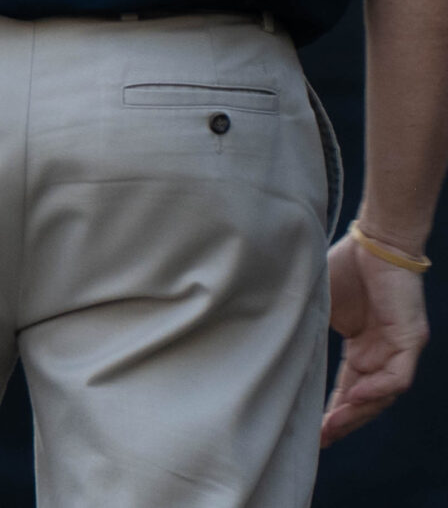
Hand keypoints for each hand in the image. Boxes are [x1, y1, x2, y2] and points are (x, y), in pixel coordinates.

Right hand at [323, 233, 431, 443]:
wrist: (373, 241)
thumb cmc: (344, 266)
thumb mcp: (318, 305)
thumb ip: (307, 329)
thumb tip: (272, 348)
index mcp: (363, 349)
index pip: (348, 389)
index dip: (332, 411)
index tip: (313, 432)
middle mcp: (383, 354)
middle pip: (367, 401)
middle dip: (344, 422)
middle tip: (320, 440)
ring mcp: (398, 349)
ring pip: (384, 395)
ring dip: (358, 412)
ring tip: (332, 426)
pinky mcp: (409, 340)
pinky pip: (397, 376)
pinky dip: (377, 390)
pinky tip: (355, 396)